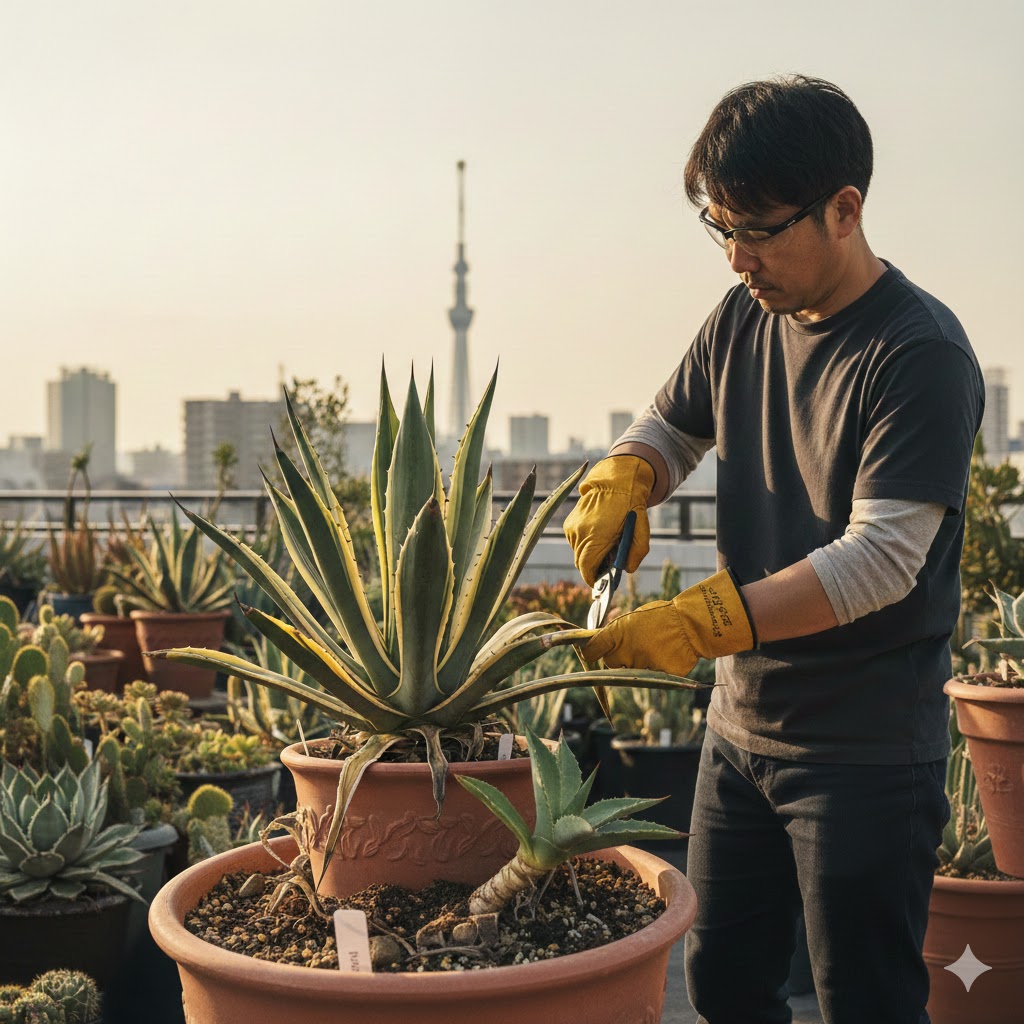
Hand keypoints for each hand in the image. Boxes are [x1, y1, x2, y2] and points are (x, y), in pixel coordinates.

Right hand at [563, 456, 654, 586]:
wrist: (615, 481)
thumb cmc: (631, 506)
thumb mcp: (641, 530)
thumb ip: (637, 554)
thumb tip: (627, 570)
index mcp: (596, 536)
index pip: (586, 569)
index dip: (592, 580)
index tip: (599, 584)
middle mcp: (579, 533)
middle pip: (581, 563)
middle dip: (593, 568)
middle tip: (607, 566)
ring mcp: (572, 528)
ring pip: (577, 554)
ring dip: (588, 556)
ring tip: (605, 547)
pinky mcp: (569, 523)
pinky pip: (574, 543)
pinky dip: (584, 545)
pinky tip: (598, 536)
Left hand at [582, 568, 756, 673]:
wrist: (691, 624)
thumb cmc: (661, 617)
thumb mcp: (634, 618)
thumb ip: (616, 633)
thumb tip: (601, 642)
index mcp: (617, 633)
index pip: (592, 650)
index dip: (591, 651)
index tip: (592, 652)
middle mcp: (626, 652)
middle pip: (611, 663)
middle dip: (617, 658)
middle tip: (633, 647)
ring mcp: (642, 666)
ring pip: (632, 671)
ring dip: (638, 663)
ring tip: (654, 647)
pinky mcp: (657, 676)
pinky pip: (651, 676)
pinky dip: (656, 668)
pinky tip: (665, 654)